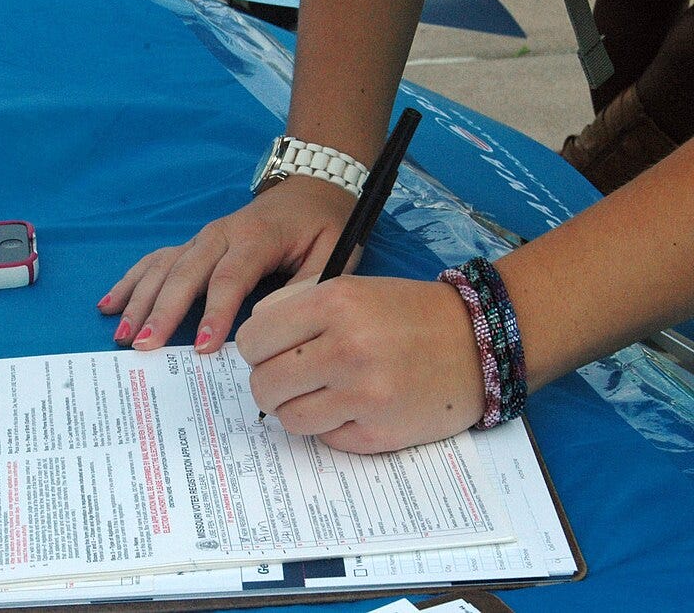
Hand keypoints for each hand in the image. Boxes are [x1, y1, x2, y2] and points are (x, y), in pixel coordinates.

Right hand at [97, 176, 357, 351]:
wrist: (311, 187)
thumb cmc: (323, 224)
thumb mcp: (334, 251)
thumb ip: (311, 285)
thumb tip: (281, 321)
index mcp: (257, 237)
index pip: (230, 277)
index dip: (215, 312)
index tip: (202, 347)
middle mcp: (221, 234)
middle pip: (186, 273)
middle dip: (162, 311)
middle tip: (144, 346)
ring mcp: (203, 237)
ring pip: (163, 267)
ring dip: (139, 300)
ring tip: (122, 334)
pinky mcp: (193, 243)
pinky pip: (156, 259)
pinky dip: (131, 281)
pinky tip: (110, 304)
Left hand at [235, 275, 484, 453]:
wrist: (479, 341)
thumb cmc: (407, 314)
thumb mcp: (350, 289)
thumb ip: (295, 307)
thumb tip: (250, 340)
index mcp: (334, 303)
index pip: (252, 340)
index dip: (256, 350)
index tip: (271, 352)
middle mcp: (347, 348)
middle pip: (263, 385)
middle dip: (269, 385)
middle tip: (290, 379)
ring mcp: (365, 395)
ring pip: (289, 419)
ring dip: (298, 409)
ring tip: (322, 394)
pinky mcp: (380, 432)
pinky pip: (325, 439)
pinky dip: (332, 427)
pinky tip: (355, 407)